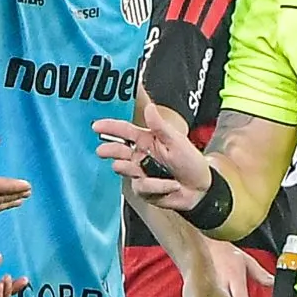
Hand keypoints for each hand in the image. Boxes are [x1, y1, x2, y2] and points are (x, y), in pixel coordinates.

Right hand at [94, 105, 211, 211]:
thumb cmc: (190, 162)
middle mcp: (139, 155)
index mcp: (146, 140)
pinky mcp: (143, 189)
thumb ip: (160, 126)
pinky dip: (157, 186)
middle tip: (101, 151)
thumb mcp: (177, 141)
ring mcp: (139, 173)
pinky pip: (141, 186)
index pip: (124, 131)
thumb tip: (150, 107)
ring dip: (132, 169)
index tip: (95, 126)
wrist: (201, 190)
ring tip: (138, 170)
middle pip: (117, 151)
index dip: (110, 128)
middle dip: (109, 150)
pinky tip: (171, 185)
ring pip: (124, 169)